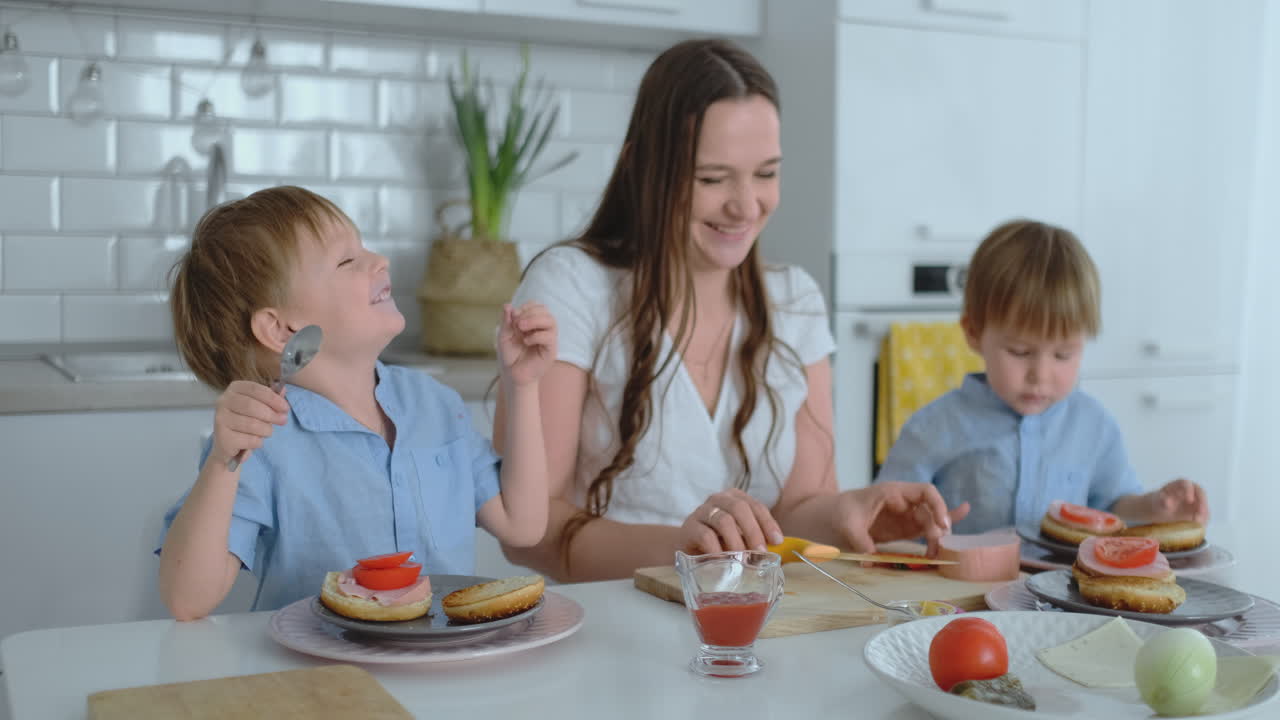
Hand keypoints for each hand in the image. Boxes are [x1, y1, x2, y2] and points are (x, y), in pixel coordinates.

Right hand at [208, 380, 289, 468]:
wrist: (228, 445)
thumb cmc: (246, 421)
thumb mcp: (259, 406)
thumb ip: (270, 398)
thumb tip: (283, 389)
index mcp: (234, 389)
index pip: (255, 389)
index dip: (273, 398)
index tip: (285, 408)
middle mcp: (223, 402)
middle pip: (252, 406)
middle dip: (272, 414)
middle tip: (283, 421)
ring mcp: (220, 420)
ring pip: (252, 424)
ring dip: (266, 430)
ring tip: (267, 432)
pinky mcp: (223, 438)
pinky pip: (250, 440)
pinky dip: (258, 442)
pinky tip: (254, 441)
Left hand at [498, 302, 557, 386]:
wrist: (513, 375)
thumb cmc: (510, 356)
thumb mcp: (504, 336)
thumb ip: (506, 321)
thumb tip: (508, 305)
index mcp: (533, 323)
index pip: (537, 306)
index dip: (527, 307)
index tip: (514, 314)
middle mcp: (543, 329)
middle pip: (545, 311)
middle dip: (530, 313)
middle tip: (517, 323)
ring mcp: (548, 339)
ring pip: (551, 321)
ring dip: (535, 320)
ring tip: (521, 328)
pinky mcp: (551, 350)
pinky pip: (550, 337)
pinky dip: (537, 336)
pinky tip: (526, 341)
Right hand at [678, 489, 785, 553]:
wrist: (689, 547)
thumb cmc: (720, 542)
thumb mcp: (741, 538)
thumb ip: (758, 541)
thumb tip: (782, 551)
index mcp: (735, 498)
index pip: (755, 506)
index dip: (768, 523)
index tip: (777, 541)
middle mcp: (718, 499)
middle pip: (739, 508)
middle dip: (753, 531)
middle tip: (760, 552)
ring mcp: (702, 511)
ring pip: (723, 520)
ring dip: (736, 542)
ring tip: (742, 560)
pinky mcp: (689, 527)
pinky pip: (705, 535)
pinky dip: (717, 549)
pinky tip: (724, 561)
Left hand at [833, 482, 970, 554]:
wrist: (837, 515)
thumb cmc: (843, 511)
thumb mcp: (848, 524)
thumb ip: (860, 540)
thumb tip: (870, 559)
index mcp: (894, 492)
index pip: (925, 492)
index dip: (938, 505)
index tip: (942, 524)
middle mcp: (905, 502)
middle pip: (931, 511)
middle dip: (938, 526)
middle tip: (935, 543)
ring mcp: (907, 516)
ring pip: (931, 523)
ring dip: (936, 537)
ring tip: (934, 554)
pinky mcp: (905, 529)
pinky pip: (925, 531)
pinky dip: (936, 537)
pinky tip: (950, 542)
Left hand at [1148, 478, 1208, 523]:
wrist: (1160, 511)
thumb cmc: (1158, 503)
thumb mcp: (1157, 501)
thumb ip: (1162, 501)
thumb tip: (1167, 502)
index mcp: (1179, 484)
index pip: (1186, 484)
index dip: (1189, 491)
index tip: (1189, 500)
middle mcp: (1191, 490)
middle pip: (1200, 493)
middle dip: (1202, 503)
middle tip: (1200, 513)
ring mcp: (1196, 501)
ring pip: (1204, 505)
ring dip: (1204, 513)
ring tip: (1198, 522)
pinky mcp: (1198, 511)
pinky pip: (1204, 515)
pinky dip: (1203, 520)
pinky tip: (1199, 525)